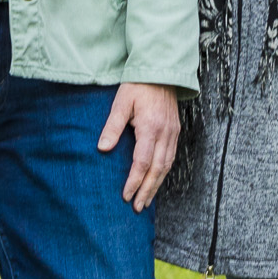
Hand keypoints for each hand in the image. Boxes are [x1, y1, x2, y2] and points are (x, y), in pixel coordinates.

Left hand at [100, 82, 179, 211]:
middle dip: (147, 191)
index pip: (142, 162)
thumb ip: (112, 126)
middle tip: (137, 208)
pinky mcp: (175, 131)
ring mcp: (173, 133)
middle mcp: (165, 134)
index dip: (134, 181)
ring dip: (156, 186)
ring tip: (146, 201)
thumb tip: (102, 149)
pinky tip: (155, 181)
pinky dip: (163, 173)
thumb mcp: (121, 102)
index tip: (126, 196)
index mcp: (150, 127)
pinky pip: (171, 158)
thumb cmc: (138, 85)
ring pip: (166, 166)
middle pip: (157, 170)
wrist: (161, 70)